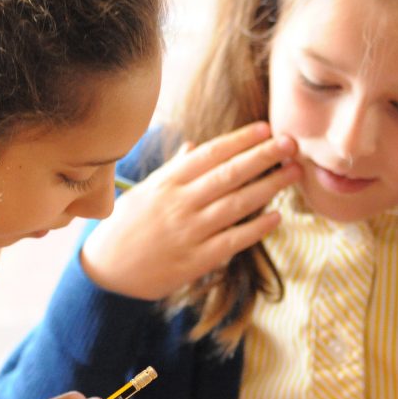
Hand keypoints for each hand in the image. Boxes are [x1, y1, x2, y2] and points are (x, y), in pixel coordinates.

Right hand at [82, 121, 299, 299]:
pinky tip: (277, 217)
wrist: (104, 270)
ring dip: (269, 187)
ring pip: (236, 205)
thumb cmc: (126, 226)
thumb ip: (174, 169)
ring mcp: (187, 232)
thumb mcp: (145, 191)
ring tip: (293, 173)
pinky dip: (255, 229)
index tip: (265, 128)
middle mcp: (179, 203)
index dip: (240, 140)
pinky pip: (231, 241)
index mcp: (167, 182)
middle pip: (228, 174)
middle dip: (263, 157)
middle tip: (291, 143)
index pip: (210, 154)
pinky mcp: (194, 261)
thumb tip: (196, 145)